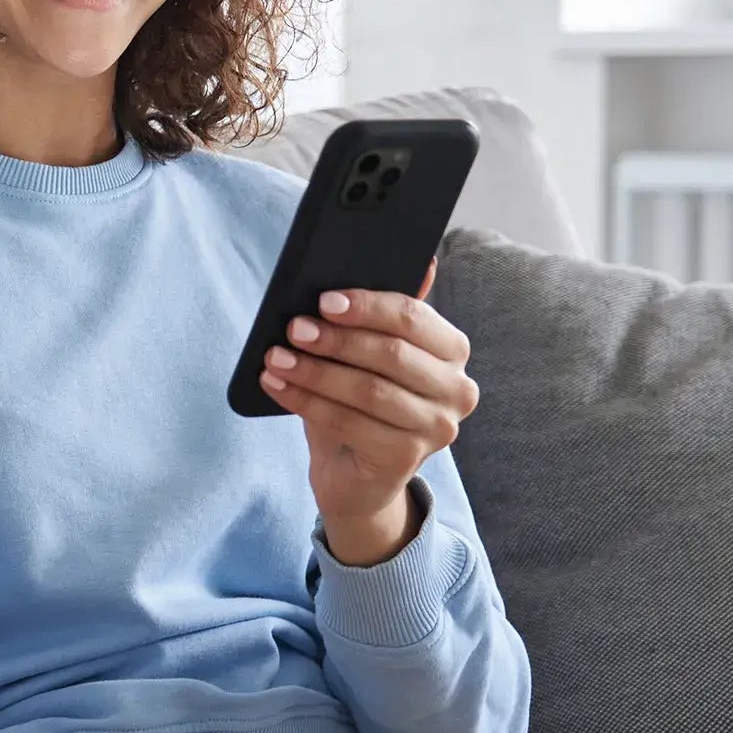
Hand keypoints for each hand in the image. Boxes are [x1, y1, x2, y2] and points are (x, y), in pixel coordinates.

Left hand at [259, 258, 479, 555]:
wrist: (356, 471)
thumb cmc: (361, 397)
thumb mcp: (370, 352)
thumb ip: (383, 311)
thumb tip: (420, 261)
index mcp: (452, 349)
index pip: (413, 318)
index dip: (367, 307)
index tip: (323, 300)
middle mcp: (456, 389)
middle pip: (391, 354)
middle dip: (336, 339)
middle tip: (293, 328)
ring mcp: (436, 428)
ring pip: (368, 390)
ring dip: (315, 371)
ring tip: (275, 358)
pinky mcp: (406, 459)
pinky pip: (349, 423)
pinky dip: (306, 401)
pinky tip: (277, 387)